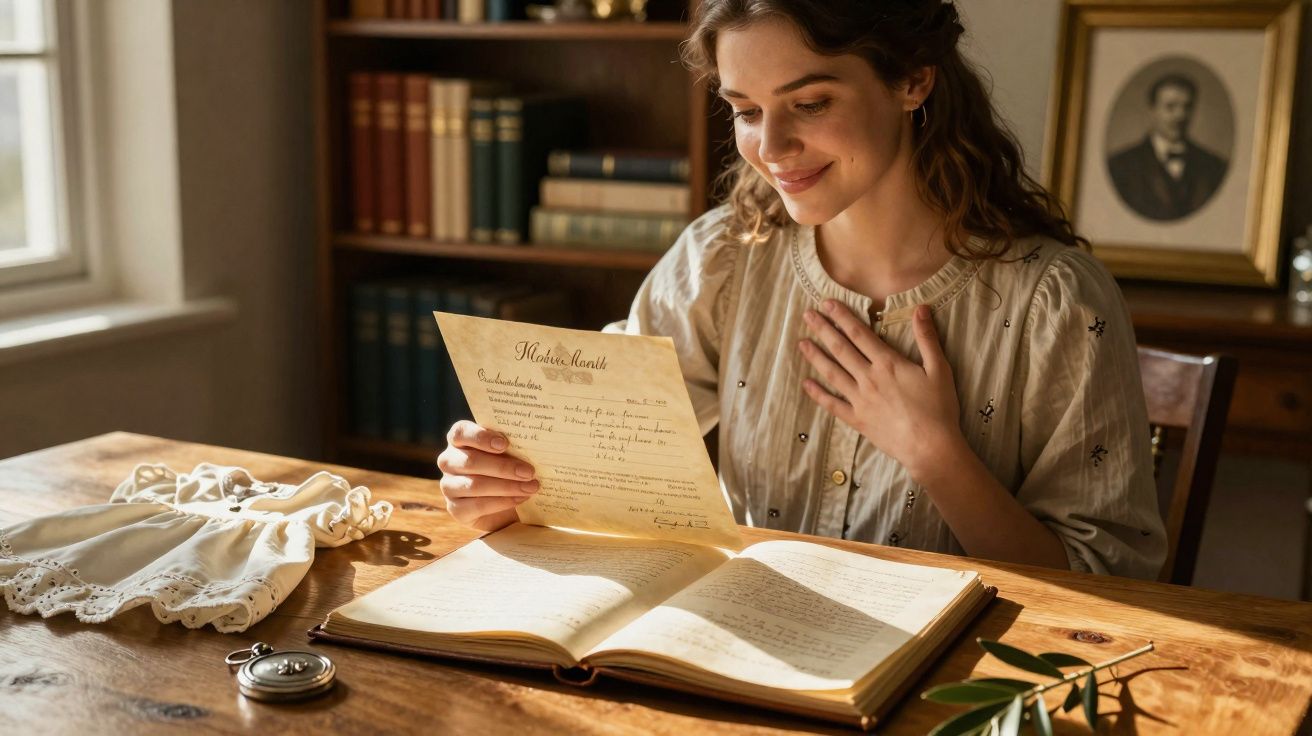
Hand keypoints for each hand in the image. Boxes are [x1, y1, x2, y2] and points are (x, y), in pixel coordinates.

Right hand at [436, 420, 538, 530]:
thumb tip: (532, 444)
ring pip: (474, 485)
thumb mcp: (510, 453)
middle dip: (503, 467)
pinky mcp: (455, 509)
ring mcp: (449, 486)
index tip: (504, 444)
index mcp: (459, 440)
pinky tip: (520, 499)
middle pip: (470, 461)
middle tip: (529, 472)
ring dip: (506, 487)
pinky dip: (502, 502)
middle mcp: (449, 461)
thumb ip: (513, 446)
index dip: (481, 437)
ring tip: (530, 487)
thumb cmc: (508, 469)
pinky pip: (477, 505)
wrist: (506, 504)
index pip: (460, 432)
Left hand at [798, 301, 961, 481]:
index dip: (842, 316)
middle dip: (823, 329)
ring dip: (815, 356)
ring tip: (801, 343)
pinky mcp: (857, 420)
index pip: (859, 333)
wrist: (930, 447)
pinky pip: (832, 404)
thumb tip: (920, 308)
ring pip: (832, 373)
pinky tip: (806, 384)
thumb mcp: (939, 369)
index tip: (827, 303)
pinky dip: (818, 394)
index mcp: (887, 363)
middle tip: (807, 315)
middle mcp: (868, 378)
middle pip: (840, 349)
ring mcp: (860, 399)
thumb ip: (927, 338)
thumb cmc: (938, 409)